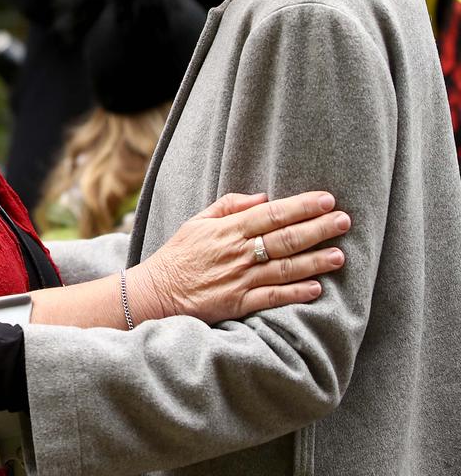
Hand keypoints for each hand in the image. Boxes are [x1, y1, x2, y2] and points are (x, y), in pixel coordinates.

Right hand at [126, 191, 348, 324]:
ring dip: (315, 261)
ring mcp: (240, 279)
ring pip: (285, 267)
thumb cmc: (178, 255)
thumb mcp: (197, 222)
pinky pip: (273, 297)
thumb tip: (263, 198)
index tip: (327, 200)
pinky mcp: (238, 303)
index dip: (302, 206)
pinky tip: (316, 288)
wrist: (156, 292)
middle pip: (285, 238)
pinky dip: (295, 293)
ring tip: (340, 255)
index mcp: (228, 229)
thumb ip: (229, 206)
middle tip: (345, 221)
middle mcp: (238, 252)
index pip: (272, 213)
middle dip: (318, 228)